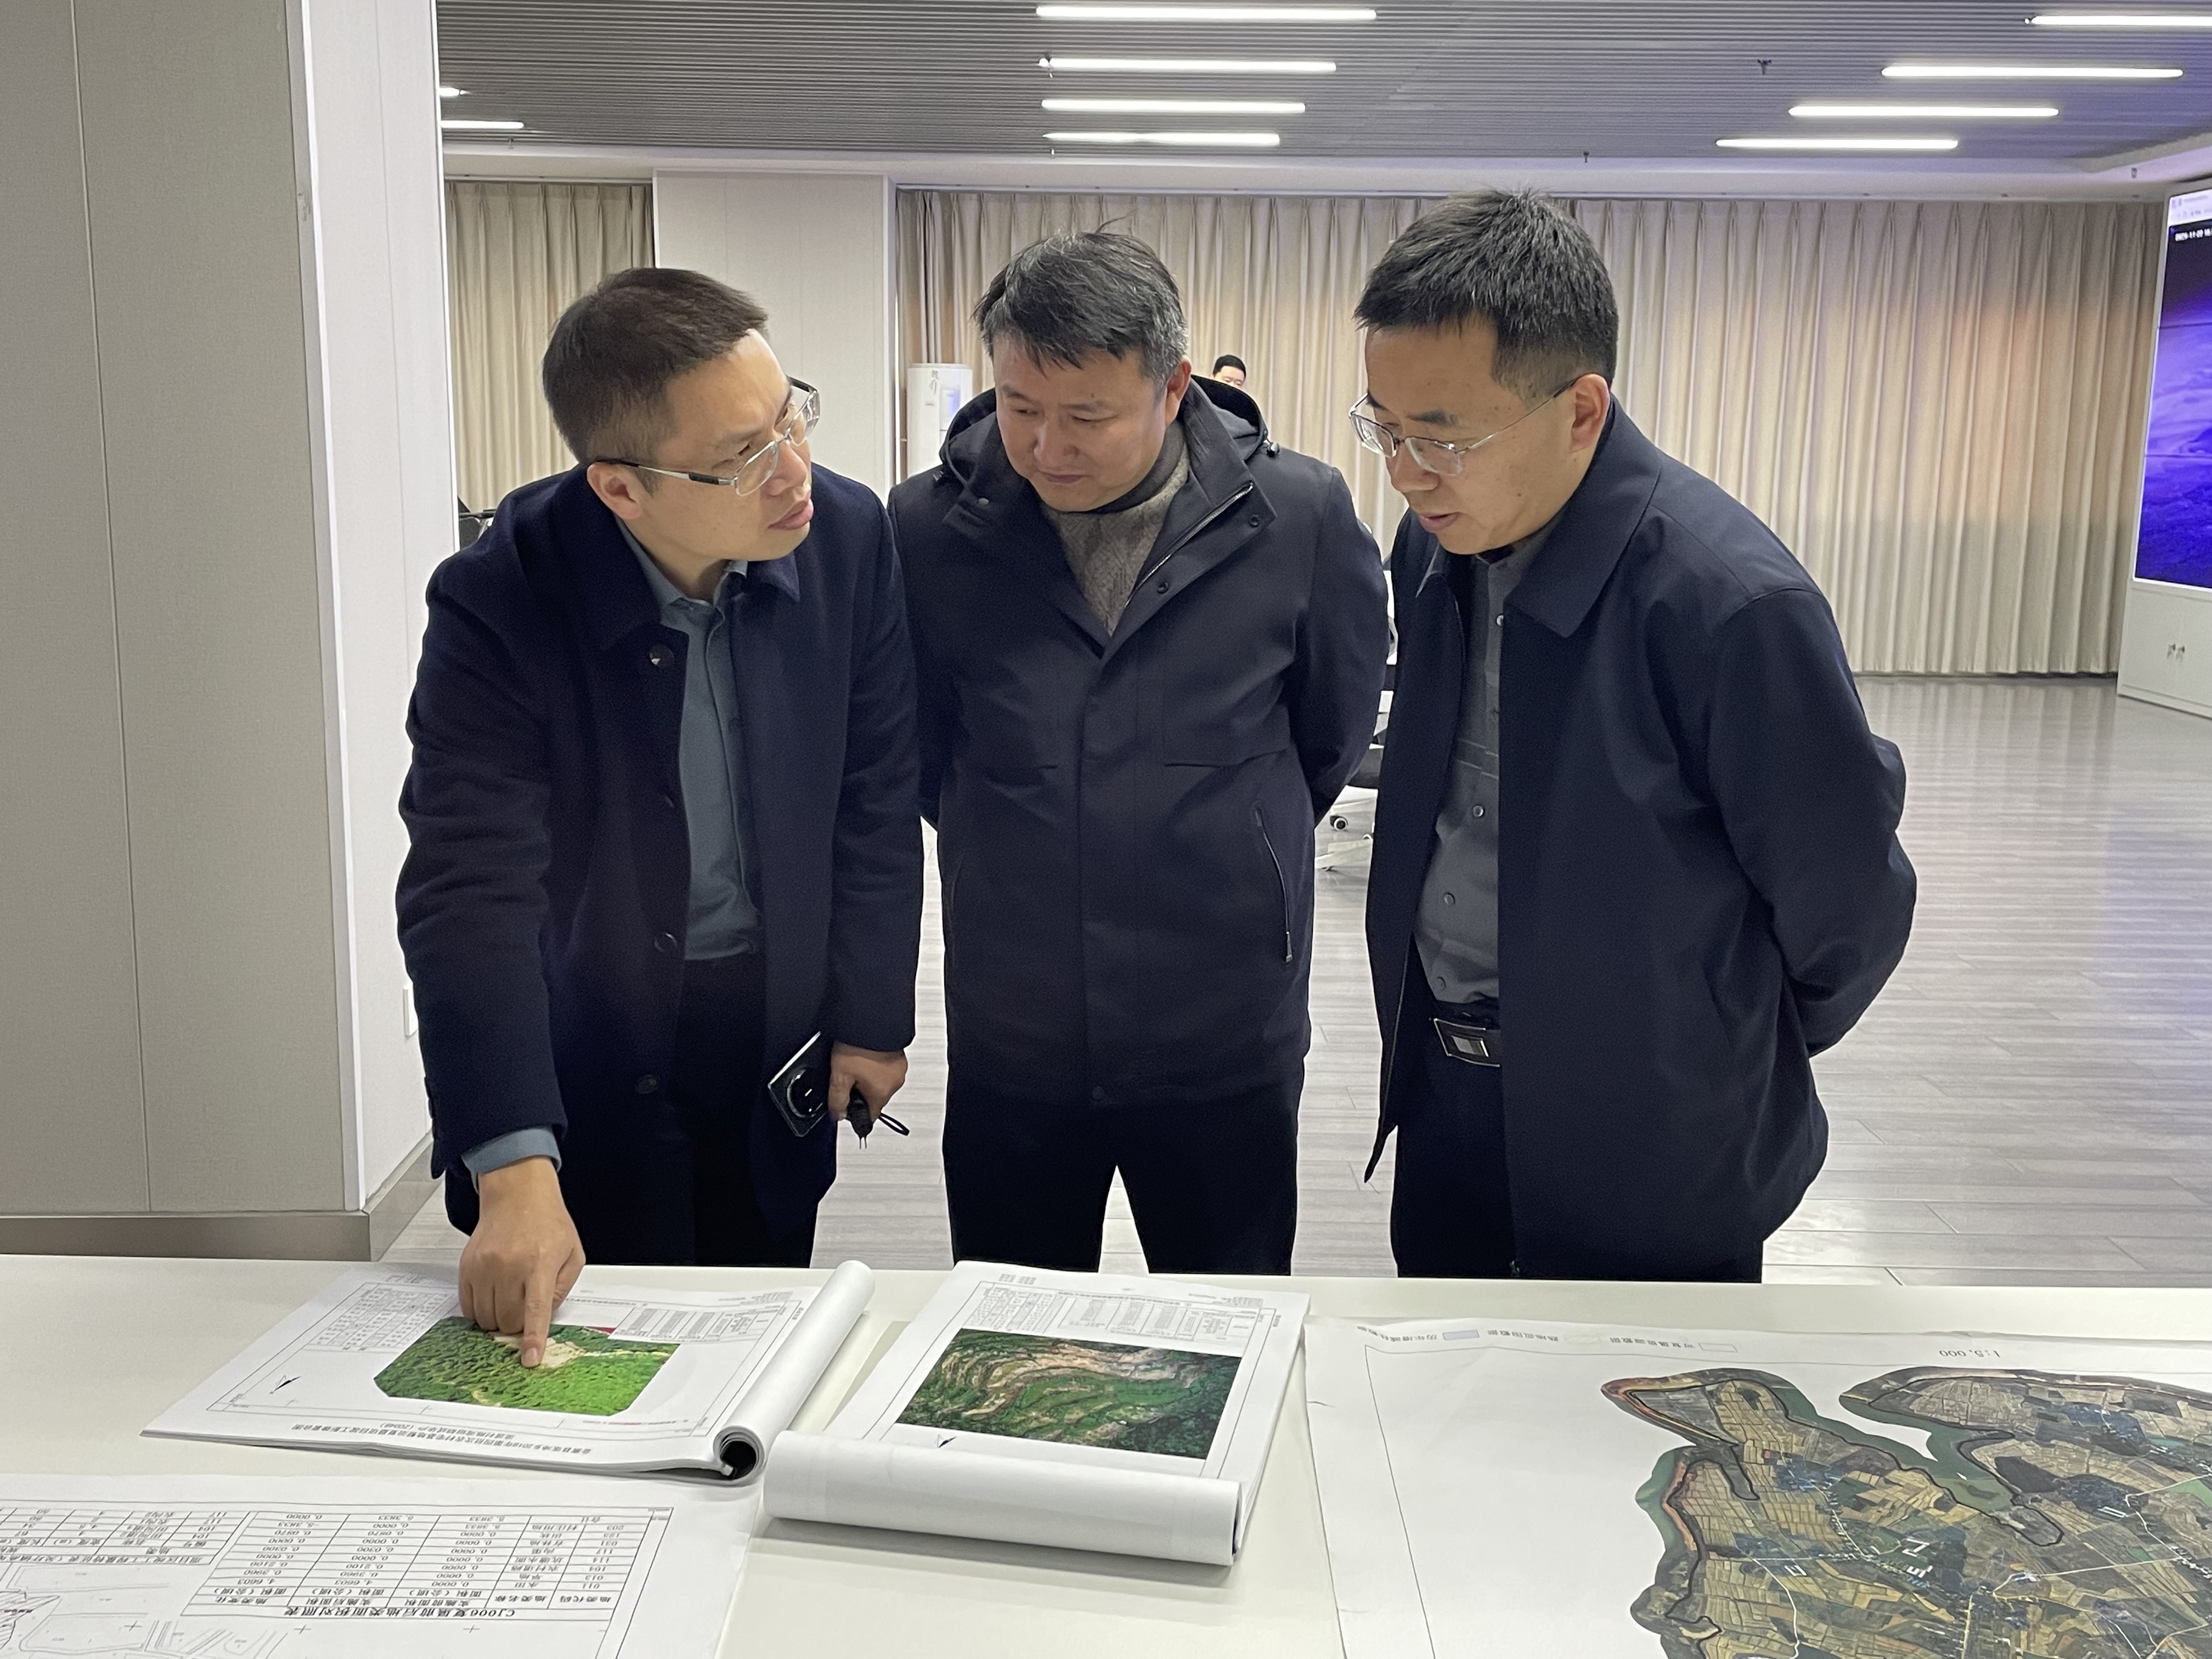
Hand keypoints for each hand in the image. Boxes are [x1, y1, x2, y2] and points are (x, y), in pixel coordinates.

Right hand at [459, 1156, 584, 1367]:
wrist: (517, 1194)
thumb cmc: (547, 1222)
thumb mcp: (572, 1254)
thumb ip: (561, 1289)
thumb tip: (542, 1318)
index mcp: (539, 1262)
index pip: (535, 1309)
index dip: (532, 1338)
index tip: (530, 1359)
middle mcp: (509, 1265)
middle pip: (507, 1320)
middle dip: (517, 1326)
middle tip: (525, 1309)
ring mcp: (484, 1267)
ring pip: (485, 1318)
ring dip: (498, 1319)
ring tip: (511, 1297)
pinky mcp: (467, 1267)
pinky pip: (468, 1306)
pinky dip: (480, 1311)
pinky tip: (494, 1296)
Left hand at [829, 1043, 906, 1123]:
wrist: (870, 1019)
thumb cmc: (858, 1045)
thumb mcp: (839, 1076)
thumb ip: (837, 1100)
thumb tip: (838, 1115)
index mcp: (882, 1093)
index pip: (869, 1117)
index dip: (854, 1111)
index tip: (845, 1102)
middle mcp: (895, 1083)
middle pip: (874, 1098)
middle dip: (860, 1091)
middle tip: (847, 1075)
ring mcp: (899, 1068)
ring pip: (880, 1082)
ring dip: (868, 1077)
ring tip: (855, 1061)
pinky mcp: (899, 1055)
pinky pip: (885, 1068)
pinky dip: (875, 1065)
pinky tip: (864, 1054)